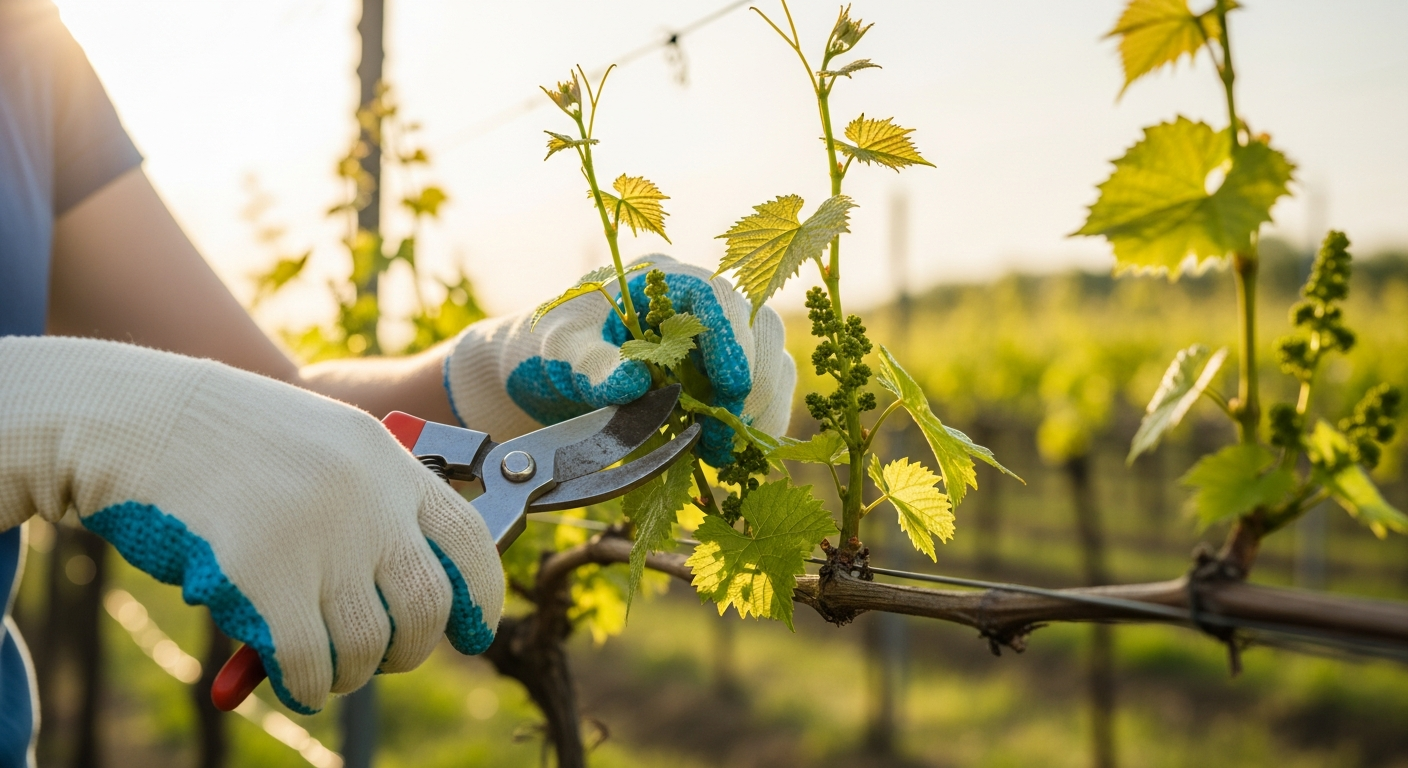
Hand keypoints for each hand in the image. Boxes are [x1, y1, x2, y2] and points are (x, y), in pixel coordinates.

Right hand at [0, 337, 502, 713]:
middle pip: (426, 605)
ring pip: (368, 644)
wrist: (141, 418)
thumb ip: (375, 507)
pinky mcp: (264, 575)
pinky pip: (309, 661)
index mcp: (390, 461)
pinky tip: (293, 681)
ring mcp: (319, 535)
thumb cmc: (229, 442)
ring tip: (327, 669)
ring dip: (350, 674)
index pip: (469, 540)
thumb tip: (415, 599)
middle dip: (410, 649)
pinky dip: (306, 685)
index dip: (482, 595)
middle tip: (383, 658)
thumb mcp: (325, 449)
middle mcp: (368, 497)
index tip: (478, 632)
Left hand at [443, 255, 795, 464]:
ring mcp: (713, 340)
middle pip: (758, 329)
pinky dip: (750, 423)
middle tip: (726, 435)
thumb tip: (632, 382)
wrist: (537, 376)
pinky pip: (757, 393)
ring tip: (723, 452)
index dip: (734, 341)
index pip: (718, 298)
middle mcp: (698, 305)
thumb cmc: (545, 350)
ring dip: (758, 410)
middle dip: (753, 385)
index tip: (732, 389)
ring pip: (768, 362)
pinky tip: (724, 452)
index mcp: (661, 281)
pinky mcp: (717, 376)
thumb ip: (591, 364)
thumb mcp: (559, 352)